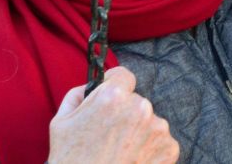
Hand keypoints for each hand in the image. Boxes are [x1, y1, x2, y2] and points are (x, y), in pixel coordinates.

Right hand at [49, 66, 178, 163]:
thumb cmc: (71, 160)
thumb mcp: (61, 123)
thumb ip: (78, 95)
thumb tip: (92, 85)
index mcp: (113, 97)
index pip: (123, 76)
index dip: (114, 86)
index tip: (111, 98)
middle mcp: (140, 108)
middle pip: (136, 101)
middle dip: (125, 113)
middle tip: (109, 136)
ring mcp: (158, 129)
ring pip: (149, 121)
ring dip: (139, 132)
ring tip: (120, 152)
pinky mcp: (170, 148)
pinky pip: (160, 141)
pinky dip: (150, 149)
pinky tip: (132, 160)